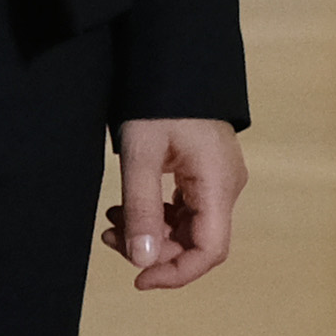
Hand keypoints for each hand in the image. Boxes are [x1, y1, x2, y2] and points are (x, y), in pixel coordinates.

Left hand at [109, 117, 243, 287]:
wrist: (175, 57)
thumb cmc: (159, 100)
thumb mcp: (141, 154)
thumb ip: (142, 209)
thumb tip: (142, 263)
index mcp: (218, 184)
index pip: (209, 250)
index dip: (176, 273)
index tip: (138, 277)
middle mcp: (226, 186)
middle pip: (195, 241)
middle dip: (152, 248)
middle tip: (110, 235)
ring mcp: (218, 179)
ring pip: (187, 227)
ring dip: (150, 232)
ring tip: (112, 218)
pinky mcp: (206, 173)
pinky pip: (184, 209)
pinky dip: (156, 214)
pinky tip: (127, 206)